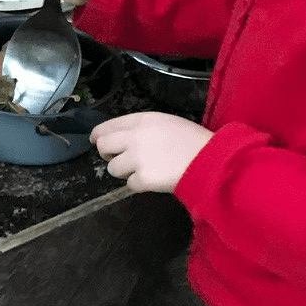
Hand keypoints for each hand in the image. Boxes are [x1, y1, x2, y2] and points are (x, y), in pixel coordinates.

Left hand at [91, 111, 212, 194]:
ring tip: (144, 170)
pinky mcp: (143, 178)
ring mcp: (138, 158)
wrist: (210, 160)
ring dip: (125, 172)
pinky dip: (139, 184)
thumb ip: (143, 128)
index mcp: (142, 120)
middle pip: (103, 146)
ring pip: (113, 168)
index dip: (98, 135)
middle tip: (117, 159)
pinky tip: (154, 179)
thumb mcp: (167, 123)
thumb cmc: (193, 141)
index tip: (96, 141)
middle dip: (107, 155)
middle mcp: (135, 137)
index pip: (107, 126)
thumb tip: (122, 138)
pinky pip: (130, 184)